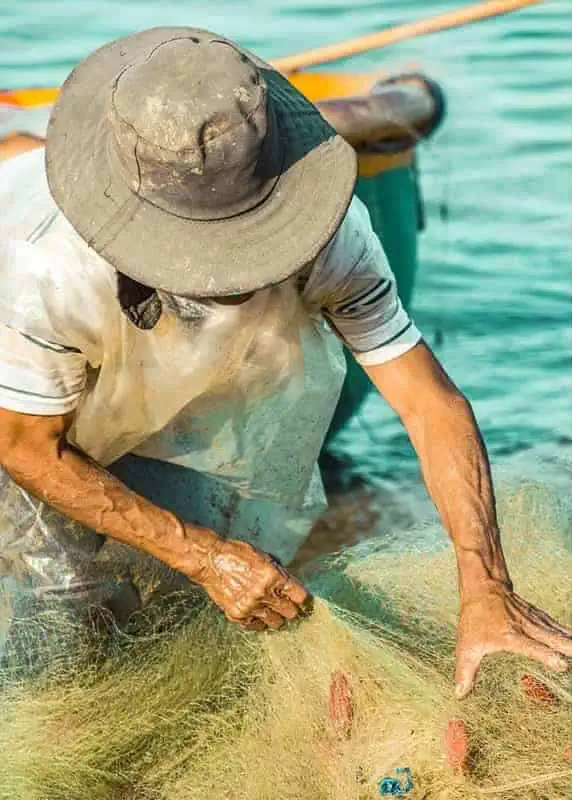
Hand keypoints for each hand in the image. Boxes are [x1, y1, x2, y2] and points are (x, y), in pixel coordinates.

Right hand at [193, 536, 311, 630]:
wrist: (210, 561)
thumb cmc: (237, 554)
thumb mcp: (264, 557)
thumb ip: (279, 573)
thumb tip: (292, 587)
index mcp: (273, 576)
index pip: (300, 596)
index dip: (303, 599)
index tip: (303, 601)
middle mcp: (264, 593)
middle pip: (290, 612)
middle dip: (291, 609)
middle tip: (287, 606)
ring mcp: (250, 606)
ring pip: (275, 622)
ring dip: (276, 617)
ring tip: (272, 611)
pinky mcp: (237, 615)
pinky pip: (256, 626)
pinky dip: (259, 621)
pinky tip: (257, 613)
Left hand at [455, 582, 571, 698]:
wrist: (482, 588)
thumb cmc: (473, 619)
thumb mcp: (466, 645)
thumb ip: (465, 671)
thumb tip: (459, 695)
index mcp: (509, 636)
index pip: (530, 647)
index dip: (545, 656)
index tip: (561, 663)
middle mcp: (524, 627)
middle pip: (549, 638)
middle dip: (566, 647)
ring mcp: (531, 619)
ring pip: (554, 631)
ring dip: (568, 640)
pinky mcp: (536, 615)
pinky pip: (553, 624)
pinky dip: (565, 631)